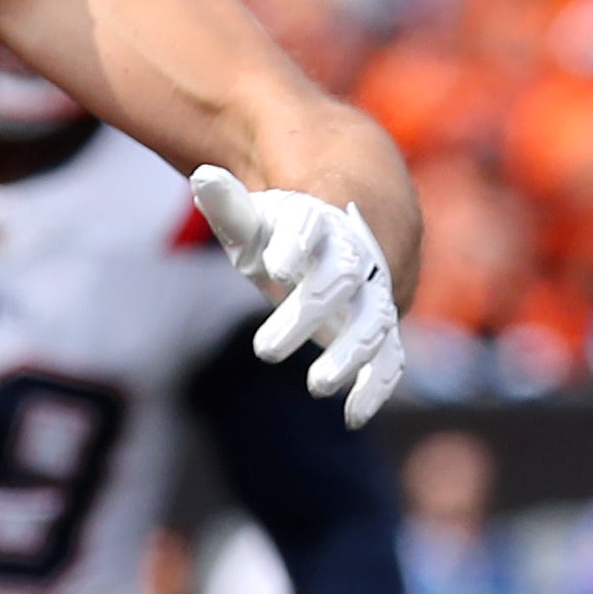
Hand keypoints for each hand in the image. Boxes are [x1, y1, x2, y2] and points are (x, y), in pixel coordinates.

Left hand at [188, 166, 405, 426]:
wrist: (363, 227)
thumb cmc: (292, 230)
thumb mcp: (259, 218)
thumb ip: (230, 205)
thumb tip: (201, 177)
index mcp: (323, 222)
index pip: (311, 227)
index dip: (296, 244)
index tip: (274, 266)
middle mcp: (356, 258)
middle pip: (339, 281)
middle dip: (306, 313)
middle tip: (264, 349)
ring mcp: (375, 296)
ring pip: (371, 322)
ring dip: (347, 355)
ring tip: (317, 384)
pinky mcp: (382, 330)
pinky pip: (390, 357)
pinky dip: (376, 386)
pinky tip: (352, 416)